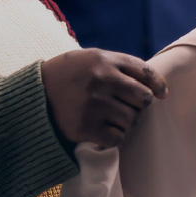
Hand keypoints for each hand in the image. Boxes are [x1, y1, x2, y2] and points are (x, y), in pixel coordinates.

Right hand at [41, 48, 167, 149]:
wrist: (33, 95)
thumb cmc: (69, 75)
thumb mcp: (91, 58)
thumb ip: (120, 66)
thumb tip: (157, 88)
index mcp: (103, 60)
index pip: (145, 73)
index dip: (158, 85)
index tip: (161, 94)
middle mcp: (100, 80)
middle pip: (143, 99)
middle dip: (138, 105)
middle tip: (126, 107)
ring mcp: (93, 104)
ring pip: (131, 120)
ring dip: (126, 122)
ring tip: (111, 118)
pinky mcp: (84, 127)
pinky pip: (117, 138)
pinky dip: (114, 136)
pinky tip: (103, 130)